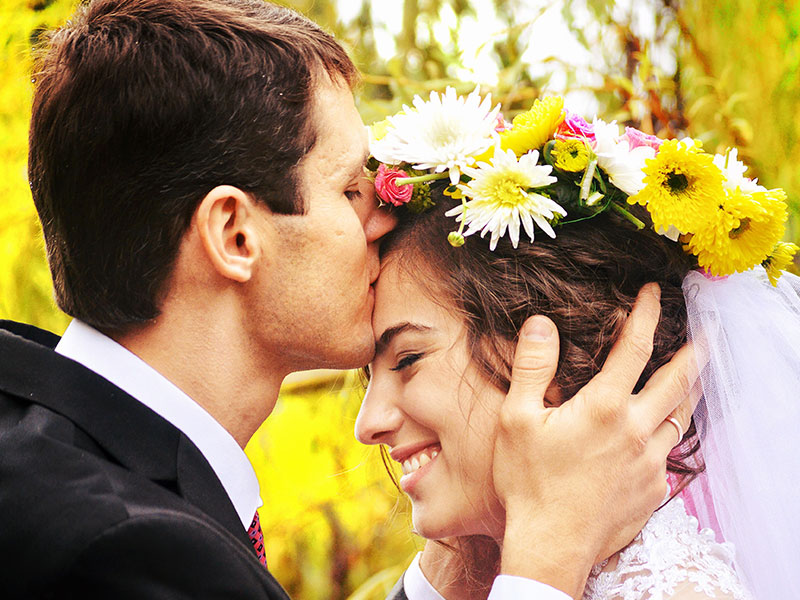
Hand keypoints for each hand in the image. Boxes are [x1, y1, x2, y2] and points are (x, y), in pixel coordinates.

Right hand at [494, 283, 700, 598]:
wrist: (551, 545)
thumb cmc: (529, 482)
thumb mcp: (517, 419)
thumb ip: (533, 366)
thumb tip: (541, 323)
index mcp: (604, 407)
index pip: (634, 347)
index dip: (646, 313)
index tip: (654, 292)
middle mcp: (636, 430)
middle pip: (679, 380)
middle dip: (696, 350)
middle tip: (709, 331)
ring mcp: (650, 462)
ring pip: (682, 417)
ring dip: (690, 390)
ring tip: (696, 375)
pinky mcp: (654, 490)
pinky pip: (669, 453)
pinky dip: (669, 432)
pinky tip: (661, 432)